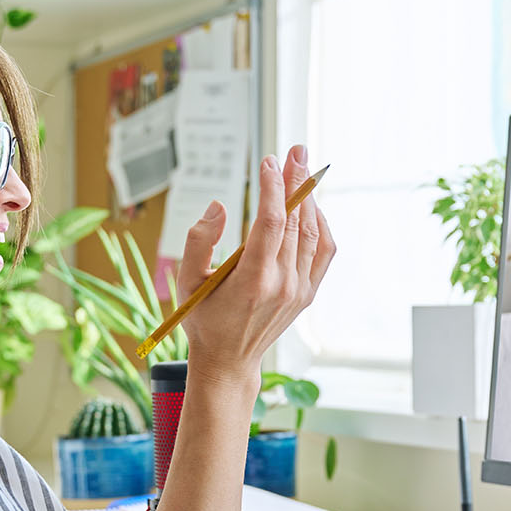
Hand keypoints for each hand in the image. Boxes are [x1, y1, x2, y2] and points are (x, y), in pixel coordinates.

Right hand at [176, 145, 334, 381]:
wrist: (229, 361)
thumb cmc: (203, 319)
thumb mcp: (187, 282)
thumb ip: (197, 240)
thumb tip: (220, 205)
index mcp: (253, 280)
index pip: (271, 221)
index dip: (273, 187)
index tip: (268, 162)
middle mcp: (282, 284)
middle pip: (295, 220)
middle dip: (296, 180)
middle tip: (295, 150)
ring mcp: (299, 289)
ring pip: (312, 232)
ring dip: (309, 197)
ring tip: (303, 168)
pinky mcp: (307, 293)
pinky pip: (323, 251)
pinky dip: (321, 224)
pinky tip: (312, 205)